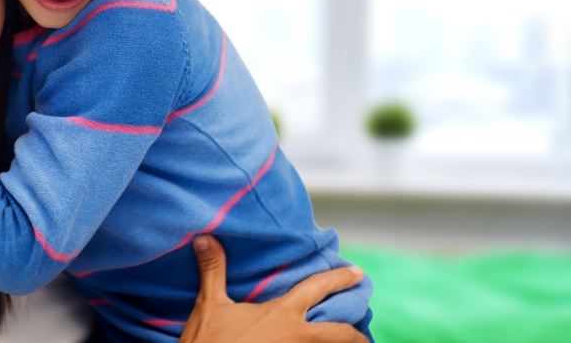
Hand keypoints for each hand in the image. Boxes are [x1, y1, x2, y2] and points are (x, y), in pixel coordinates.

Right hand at [179, 236, 367, 342]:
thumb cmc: (210, 341)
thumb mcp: (209, 304)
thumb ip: (213, 270)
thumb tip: (205, 237)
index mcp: (282, 314)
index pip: (317, 289)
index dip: (339, 279)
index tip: (358, 274)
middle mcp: (296, 336)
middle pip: (339, 334)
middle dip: (356, 334)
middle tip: (365, 333)